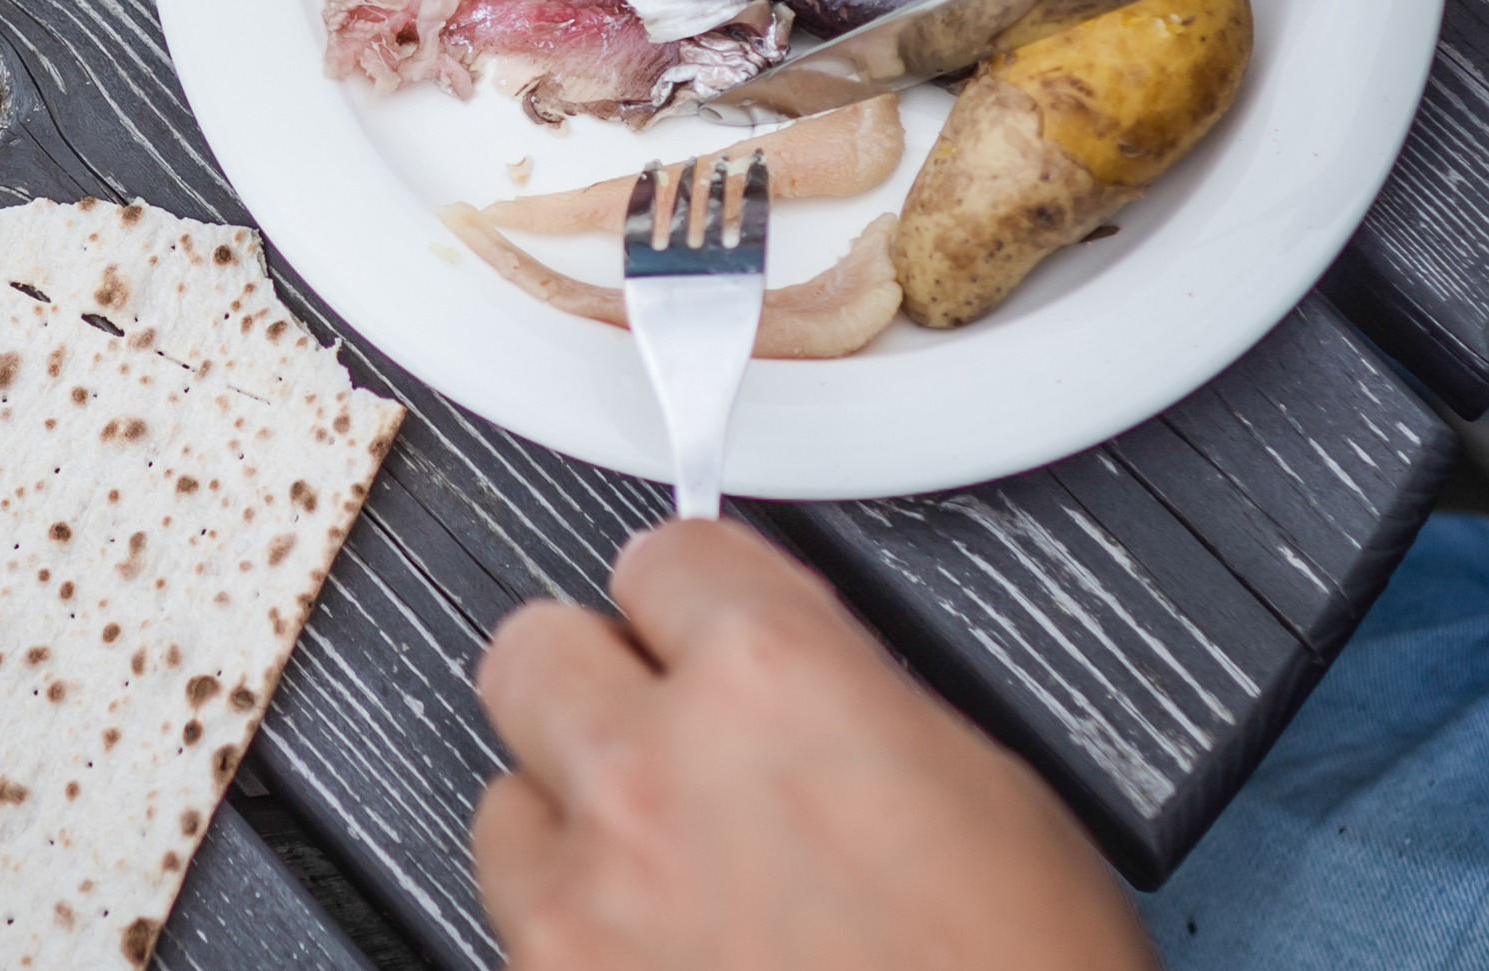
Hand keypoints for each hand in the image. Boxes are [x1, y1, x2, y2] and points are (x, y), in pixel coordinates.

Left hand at [470, 519, 1155, 970]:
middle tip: (666, 739)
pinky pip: (516, 931)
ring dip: (575, 827)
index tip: (703, 626)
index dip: (698, 600)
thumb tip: (797, 683)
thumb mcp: (983, 793)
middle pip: (536, 651)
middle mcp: (653, 773)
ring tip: (675, 885)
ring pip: (505, 799)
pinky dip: (578, 940)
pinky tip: (668, 961)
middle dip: (600, 686)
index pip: (666, 558)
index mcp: (774, 686)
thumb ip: (848, 702)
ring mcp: (583, 900)